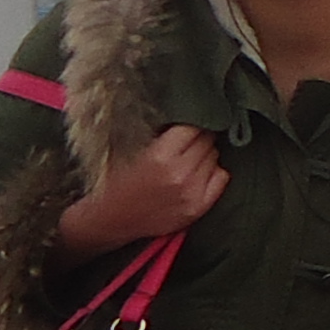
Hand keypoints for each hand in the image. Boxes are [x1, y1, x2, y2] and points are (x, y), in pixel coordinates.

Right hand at [59, 123, 226, 251]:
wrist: (107, 221)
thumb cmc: (114, 180)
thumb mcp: (128, 147)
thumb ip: (157, 130)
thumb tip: (182, 109)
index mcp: (160, 156)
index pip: (193, 126)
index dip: (190, 120)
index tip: (186, 120)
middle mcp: (180, 175)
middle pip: (207, 140)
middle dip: (198, 135)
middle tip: (186, 138)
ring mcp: (191, 193)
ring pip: (215, 156)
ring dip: (205, 152)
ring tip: (188, 155)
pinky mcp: (198, 208)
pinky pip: (222, 177)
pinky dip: (214, 171)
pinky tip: (198, 171)